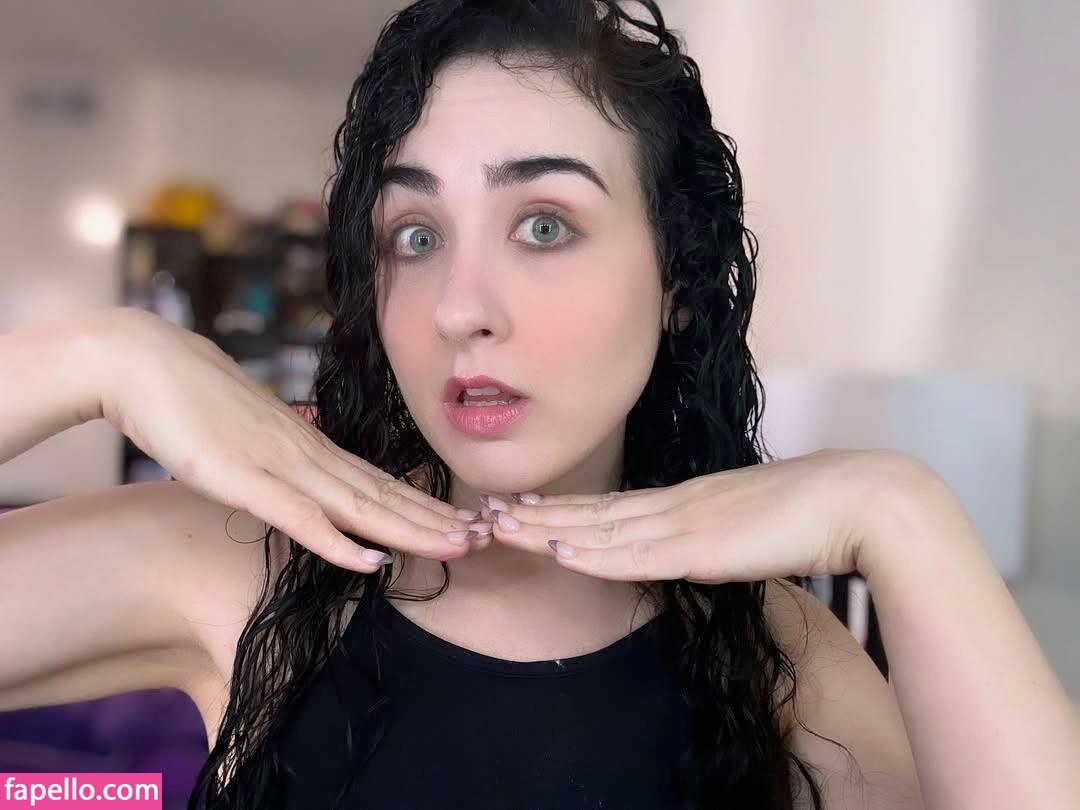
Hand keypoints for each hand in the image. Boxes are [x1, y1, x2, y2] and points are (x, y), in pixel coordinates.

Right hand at [93, 308, 484, 572]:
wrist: (143, 362)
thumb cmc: (191, 399)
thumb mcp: (247, 435)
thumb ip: (279, 456)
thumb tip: (303, 460)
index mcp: (310, 448)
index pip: (381, 484)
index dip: (425, 507)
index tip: (464, 523)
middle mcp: (308, 456)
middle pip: (385, 496)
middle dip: (438, 522)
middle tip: (489, 537)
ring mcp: (280, 467)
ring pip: (360, 506)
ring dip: (411, 531)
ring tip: (459, 547)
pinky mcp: (245, 480)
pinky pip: (300, 517)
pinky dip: (339, 542)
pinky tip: (372, 563)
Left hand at [479, 448, 906, 582]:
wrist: (862, 501)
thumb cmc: (817, 514)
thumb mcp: (751, 526)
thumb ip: (719, 537)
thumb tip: (700, 549)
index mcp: (688, 501)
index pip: (612, 507)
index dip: (564, 509)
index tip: (523, 507)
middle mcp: (676, 506)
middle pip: (592, 513)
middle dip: (537, 515)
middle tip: (487, 511)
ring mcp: (686, 524)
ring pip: (600, 530)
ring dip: (546, 530)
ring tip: (499, 526)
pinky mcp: (702, 547)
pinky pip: (636, 555)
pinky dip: (593, 553)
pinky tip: (558, 551)